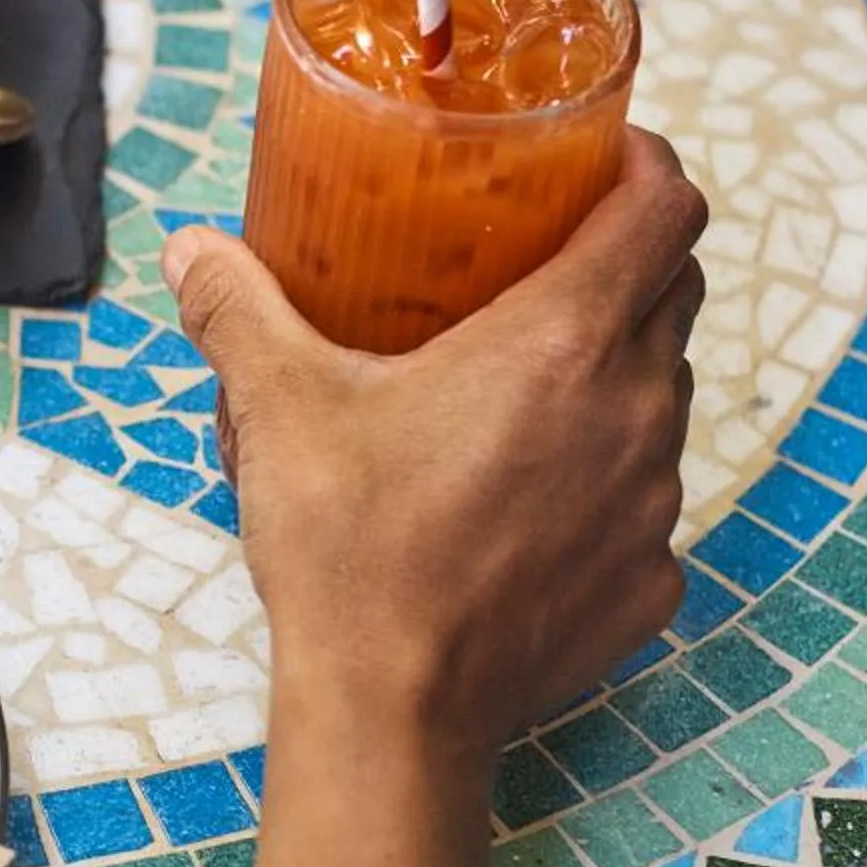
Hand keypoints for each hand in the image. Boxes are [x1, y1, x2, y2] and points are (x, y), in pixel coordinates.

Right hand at [166, 129, 706, 769]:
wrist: (394, 711)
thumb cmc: (349, 547)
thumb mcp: (279, 405)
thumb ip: (239, 308)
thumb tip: (194, 250)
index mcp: (565, 342)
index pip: (665, 209)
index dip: (645, 164)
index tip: (602, 155)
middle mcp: (637, 411)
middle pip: (672, 293)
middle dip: (621, 260)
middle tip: (537, 260)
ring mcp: (656, 504)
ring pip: (658, 400)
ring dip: (606, 377)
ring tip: (514, 392)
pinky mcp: (649, 582)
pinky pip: (641, 506)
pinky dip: (595, 487)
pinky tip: (517, 508)